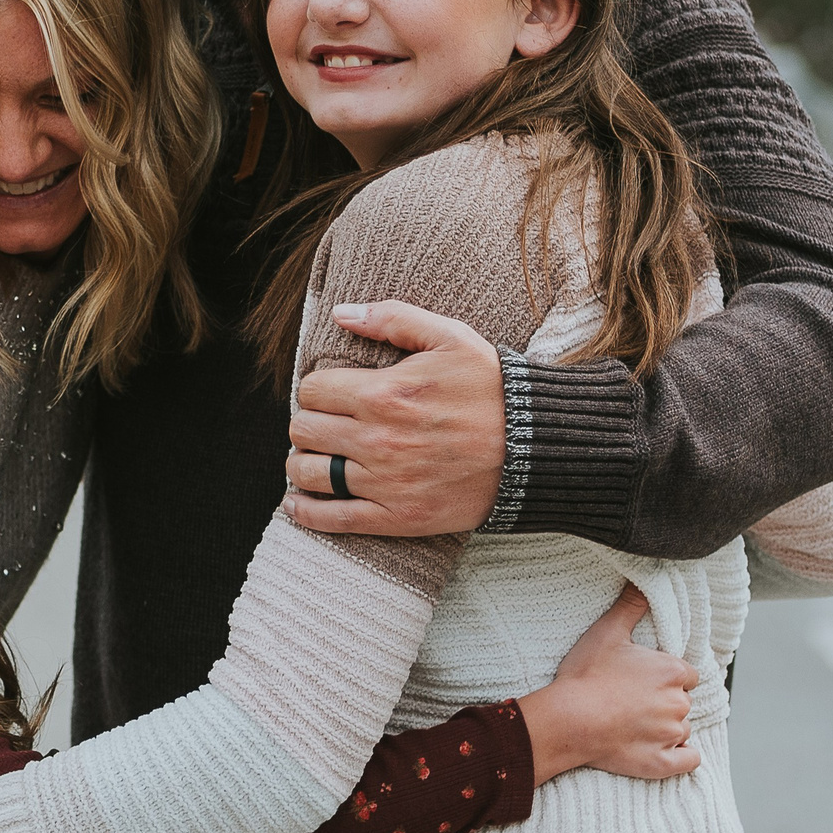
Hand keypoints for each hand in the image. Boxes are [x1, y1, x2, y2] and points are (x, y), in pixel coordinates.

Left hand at [284, 301, 504, 536]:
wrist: (535, 448)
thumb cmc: (493, 389)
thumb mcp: (451, 337)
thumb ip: (393, 319)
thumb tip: (341, 314)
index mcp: (384, 393)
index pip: (312, 390)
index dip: (317, 389)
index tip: (331, 395)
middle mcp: (378, 439)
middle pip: (303, 429)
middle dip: (307, 423)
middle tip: (323, 425)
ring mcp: (385, 482)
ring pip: (307, 473)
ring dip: (301, 464)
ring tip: (312, 459)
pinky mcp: (397, 517)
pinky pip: (331, 518)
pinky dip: (306, 512)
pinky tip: (298, 503)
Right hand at [520, 585, 702, 783]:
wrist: (567, 719)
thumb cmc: (586, 674)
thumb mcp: (607, 631)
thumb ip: (631, 605)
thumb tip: (642, 581)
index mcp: (673, 671)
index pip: (686, 674)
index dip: (666, 677)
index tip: (645, 680)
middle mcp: (678, 702)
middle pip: (683, 701)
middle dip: (665, 701)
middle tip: (634, 702)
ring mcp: (671, 734)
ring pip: (682, 729)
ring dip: (667, 728)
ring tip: (636, 724)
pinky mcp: (661, 762)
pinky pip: (689, 761)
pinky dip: (682, 756)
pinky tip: (668, 750)